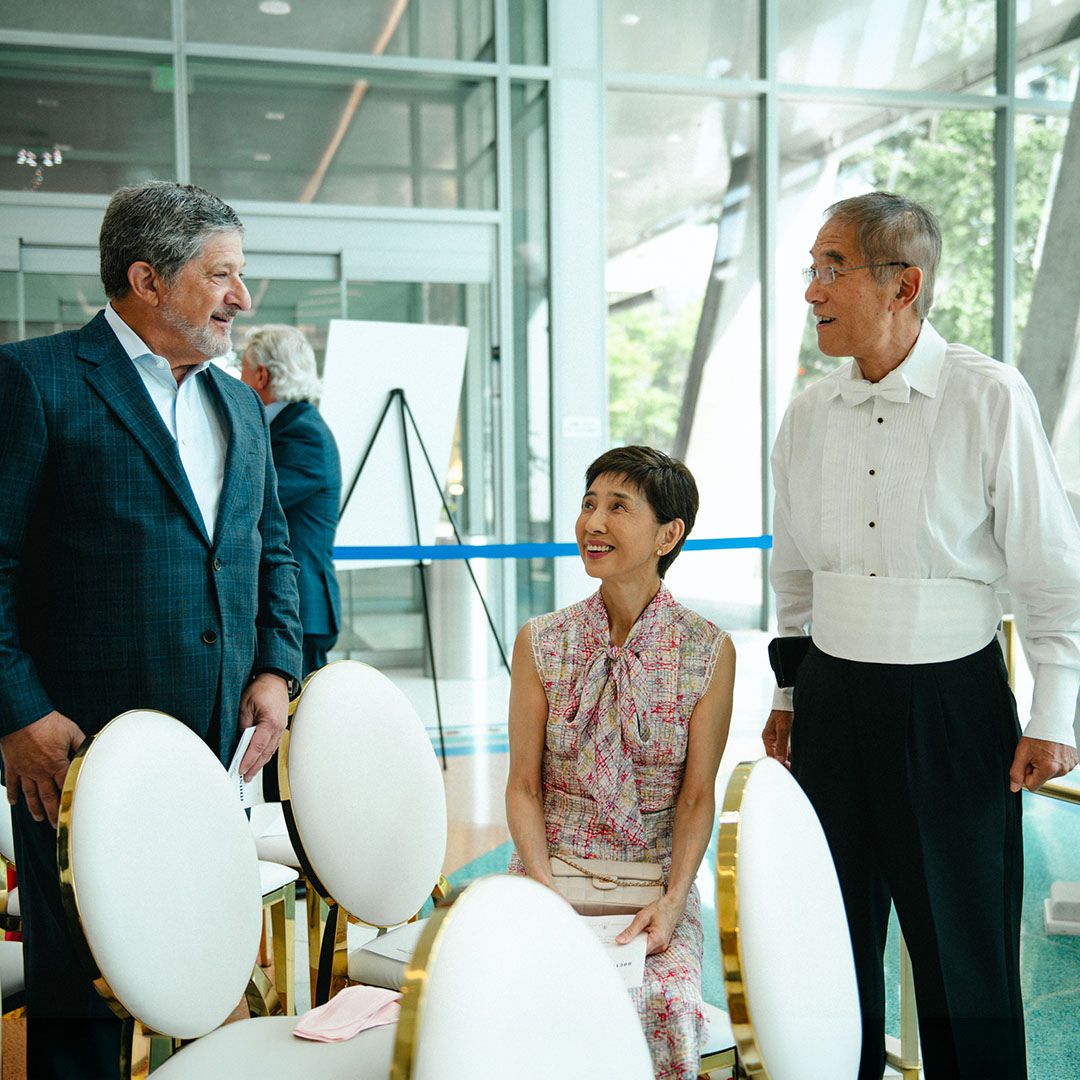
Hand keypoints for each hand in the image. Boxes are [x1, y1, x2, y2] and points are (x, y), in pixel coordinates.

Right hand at [0, 711, 85, 827]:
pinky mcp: (13, 766)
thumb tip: (91, 748)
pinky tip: (13, 802)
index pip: (65, 787)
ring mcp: (24, 770)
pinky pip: (12, 783)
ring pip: (30, 794)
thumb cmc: (46, 722)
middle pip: (47, 797)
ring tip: (38, 818)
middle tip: (55, 824)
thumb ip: (81, 743)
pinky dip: (12, 793)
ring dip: (34, 807)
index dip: (69, 800)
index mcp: (56, 765)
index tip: (71, 811)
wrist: (23, 716)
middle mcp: (40, 771)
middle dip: (52, 812)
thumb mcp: (71, 731)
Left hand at [237, 673, 289, 782]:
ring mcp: (281, 728)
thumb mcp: (245, 705)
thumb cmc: (262, 688)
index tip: (240, 769)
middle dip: (255, 767)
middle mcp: (278, 728)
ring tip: (250, 772)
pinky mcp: (280, 727)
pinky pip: (273, 745)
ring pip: (270, 751)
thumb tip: (238, 742)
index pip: (257, 747)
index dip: (248, 760)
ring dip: (260, 763)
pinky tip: (259, 759)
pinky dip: (265, 754)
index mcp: (270, 722)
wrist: (275, 679)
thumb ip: (242, 725)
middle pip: (265, 753)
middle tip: (245, 777)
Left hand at [615, 895, 683, 955]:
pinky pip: (648, 946)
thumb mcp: (642, 917)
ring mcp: (661, 946)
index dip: (627, 951)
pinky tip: (637, 934)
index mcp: (657, 940)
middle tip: (619, 941)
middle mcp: (660, 946)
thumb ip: (630, 931)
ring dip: (636, 944)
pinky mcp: (660, 944)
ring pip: (644, 950)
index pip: (638, 953)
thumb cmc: (660, 908)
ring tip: (629, 935)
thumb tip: (619, 941)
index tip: (617, 949)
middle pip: (640, 953)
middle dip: (630, 947)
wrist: (673, 905)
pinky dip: (641, 941)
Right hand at [762, 709, 793, 767]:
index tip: (788, 768)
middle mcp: (771, 740)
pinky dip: (791, 753)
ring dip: (788, 758)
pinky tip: (796, 756)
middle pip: (776, 756)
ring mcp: (777, 738)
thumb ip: (781, 745)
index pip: (771, 756)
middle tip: (793, 768)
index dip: (779, 764)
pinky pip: (786, 748)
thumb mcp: (783, 729)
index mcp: (767, 738)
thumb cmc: (783, 711)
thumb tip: (780, 759)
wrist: (787, 701)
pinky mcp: (784, 736)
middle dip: (784, 762)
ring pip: (782, 753)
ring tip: (795, 764)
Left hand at [1008, 736, 1077, 792]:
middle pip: (1042, 779)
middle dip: (1035, 769)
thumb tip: (1014, 788)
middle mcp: (1062, 770)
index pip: (1032, 786)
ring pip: (1051, 773)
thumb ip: (1016, 772)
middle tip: (1034, 754)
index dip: (1025, 775)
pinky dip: (1054, 760)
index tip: (1026, 763)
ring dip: (1045, 765)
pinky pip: (1060, 767)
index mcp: (1048, 769)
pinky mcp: (1074, 761)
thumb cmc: (1036, 735)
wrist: (1052, 721)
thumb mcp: (1021, 753)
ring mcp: (1070, 766)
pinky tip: (1052, 750)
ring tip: (1043, 750)